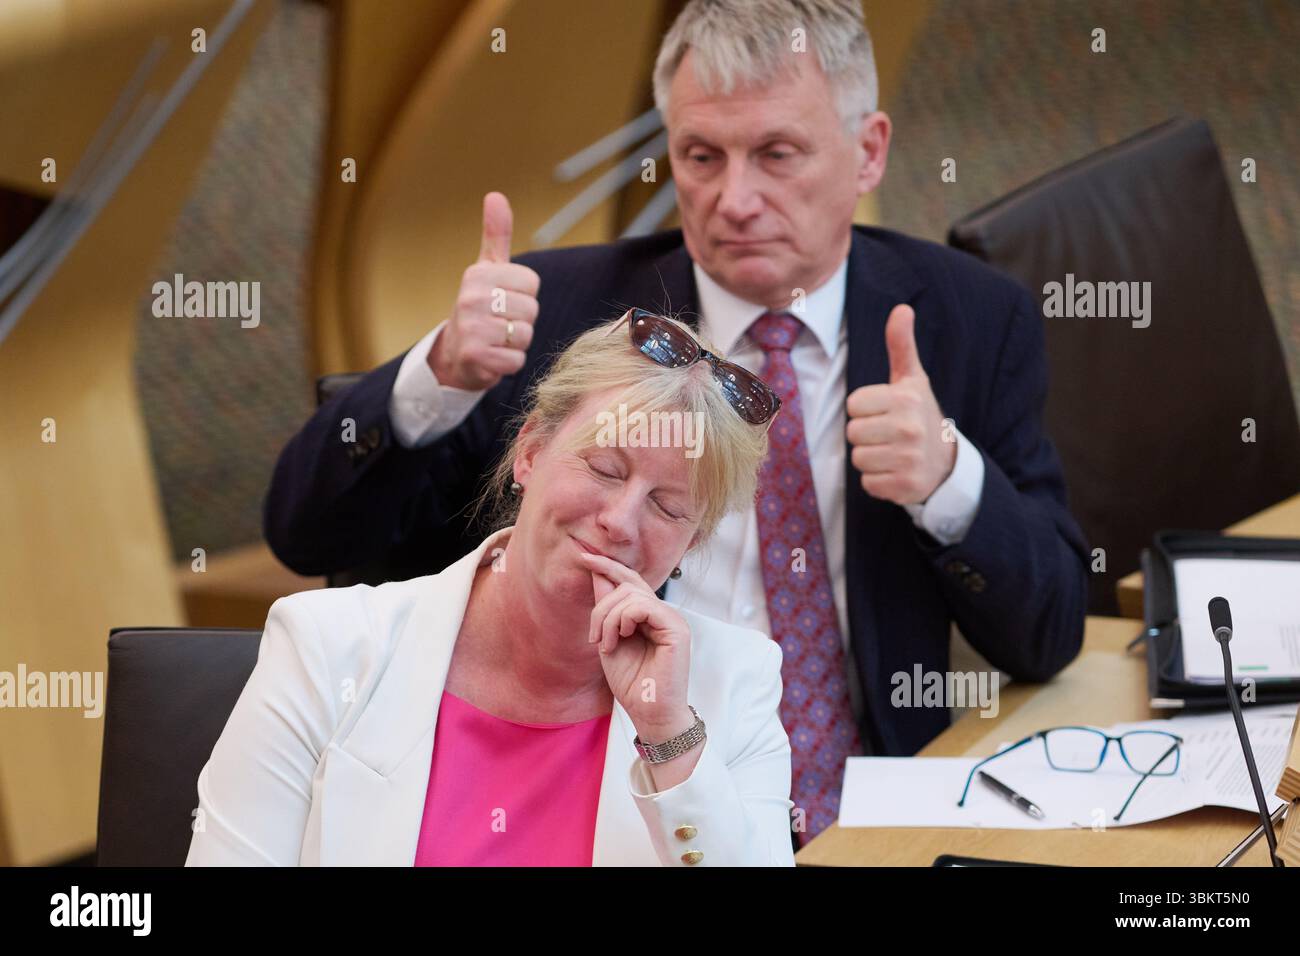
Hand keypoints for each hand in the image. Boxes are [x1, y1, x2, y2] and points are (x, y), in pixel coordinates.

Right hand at [427, 191, 540, 390]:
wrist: (455, 354)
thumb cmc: (479, 307)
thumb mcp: (486, 269)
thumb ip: (495, 234)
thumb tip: (495, 195)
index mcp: (478, 274)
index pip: (531, 284)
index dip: (524, 295)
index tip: (503, 300)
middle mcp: (471, 298)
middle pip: (531, 310)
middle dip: (521, 321)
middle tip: (499, 323)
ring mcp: (472, 328)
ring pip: (525, 335)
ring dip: (516, 343)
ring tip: (496, 339)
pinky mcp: (476, 357)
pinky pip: (517, 360)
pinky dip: (509, 363)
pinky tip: (493, 357)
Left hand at [578, 551, 693, 742]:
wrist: (649, 712)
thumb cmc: (632, 682)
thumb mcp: (609, 640)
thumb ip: (606, 609)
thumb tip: (597, 573)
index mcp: (649, 615)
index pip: (630, 580)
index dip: (608, 566)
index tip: (584, 556)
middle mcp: (663, 613)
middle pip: (627, 584)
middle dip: (601, 605)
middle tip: (594, 637)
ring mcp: (672, 619)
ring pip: (631, 595)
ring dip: (608, 618)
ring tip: (605, 645)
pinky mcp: (677, 629)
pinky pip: (643, 607)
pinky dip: (622, 620)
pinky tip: (618, 640)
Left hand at [845, 304, 956, 504]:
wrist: (947, 462)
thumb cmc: (919, 414)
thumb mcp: (912, 379)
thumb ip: (901, 345)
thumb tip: (902, 308)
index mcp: (907, 399)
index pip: (854, 405)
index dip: (865, 410)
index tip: (886, 412)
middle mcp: (910, 429)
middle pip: (853, 432)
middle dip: (866, 434)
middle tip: (889, 434)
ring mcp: (909, 459)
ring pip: (858, 458)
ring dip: (871, 458)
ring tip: (892, 452)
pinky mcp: (906, 486)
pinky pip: (868, 484)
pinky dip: (878, 481)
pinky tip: (896, 471)